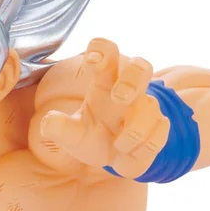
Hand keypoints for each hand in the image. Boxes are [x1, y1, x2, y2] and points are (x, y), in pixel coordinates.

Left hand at [40, 38, 169, 178]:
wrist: (115, 160)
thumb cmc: (93, 137)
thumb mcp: (73, 136)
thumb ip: (61, 129)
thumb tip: (48, 124)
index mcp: (105, 81)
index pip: (108, 51)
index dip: (102, 50)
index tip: (91, 62)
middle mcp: (128, 89)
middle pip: (141, 66)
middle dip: (132, 80)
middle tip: (119, 98)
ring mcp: (146, 107)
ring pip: (151, 106)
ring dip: (134, 129)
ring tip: (118, 145)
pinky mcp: (159, 127)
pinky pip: (161, 131)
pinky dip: (145, 147)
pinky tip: (131, 153)